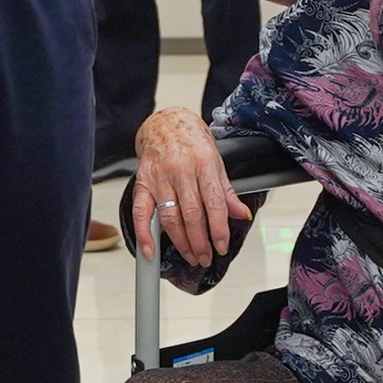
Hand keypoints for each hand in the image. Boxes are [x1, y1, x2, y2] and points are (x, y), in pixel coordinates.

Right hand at [127, 106, 252, 263]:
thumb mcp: (217, 163)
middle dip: (200, 242)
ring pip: (170, 217)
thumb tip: (242, 215)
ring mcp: (159, 178)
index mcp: (203, 164)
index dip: (219, 229)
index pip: (214, 204)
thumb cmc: (192, 143)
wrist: (165, 124)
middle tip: (206, 258)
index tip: (222, 247)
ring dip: (181, 242)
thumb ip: (227, 192)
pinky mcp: (142, 183)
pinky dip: (144, 235)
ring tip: (191, 256)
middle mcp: (180, 171)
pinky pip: (140, 213)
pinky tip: (151, 251)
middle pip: (191, 214)